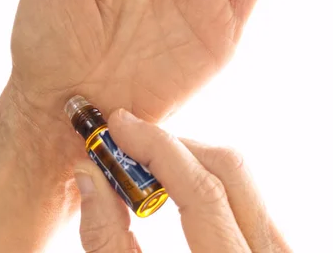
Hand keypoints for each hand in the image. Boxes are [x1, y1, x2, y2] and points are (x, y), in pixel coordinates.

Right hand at [75, 109, 291, 251]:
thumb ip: (107, 239)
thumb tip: (88, 175)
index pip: (201, 189)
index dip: (156, 147)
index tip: (121, 126)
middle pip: (228, 170)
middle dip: (172, 148)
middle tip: (127, 145)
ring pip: (241, 180)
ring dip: (190, 163)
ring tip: (147, 170)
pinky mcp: (276, 251)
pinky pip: (246, 199)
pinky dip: (208, 184)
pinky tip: (178, 193)